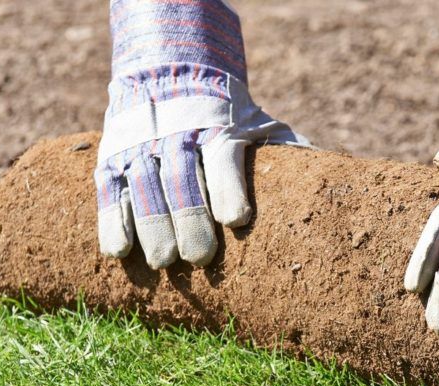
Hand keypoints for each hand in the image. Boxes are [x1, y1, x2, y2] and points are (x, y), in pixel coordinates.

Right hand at [95, 0, 308, 268]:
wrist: (169, 70)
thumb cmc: (227, 115)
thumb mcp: (258, 123)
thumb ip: (286, 150)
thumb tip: (328, 176)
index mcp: (218, 129)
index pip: (223, 158)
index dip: (228, 188)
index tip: (236, 220)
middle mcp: (177, 136)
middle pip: (181, 180)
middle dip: (189, 219)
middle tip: (199, 258)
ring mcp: (142, 147)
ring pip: (144, 188)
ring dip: (153, 227)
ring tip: (164, 262)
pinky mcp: (114, 159)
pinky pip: (110, 192)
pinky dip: (112, 222)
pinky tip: (118, 253)